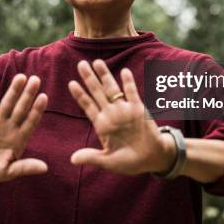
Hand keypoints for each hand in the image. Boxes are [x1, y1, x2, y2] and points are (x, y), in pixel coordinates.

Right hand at [0, 74, 47, 183]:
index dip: (37, 110)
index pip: (31, 121)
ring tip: (21, 76)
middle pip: (22, 108)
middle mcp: (11, 127)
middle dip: (28, 94)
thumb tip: (45, 168)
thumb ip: (25, 167)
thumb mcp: (8, 172)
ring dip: (14, 90)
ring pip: (8, 103)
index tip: (44, 97)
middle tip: (36, 79)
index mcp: (19, 138)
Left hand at [68, 60, 175, 175]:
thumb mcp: (108, 161)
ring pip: (112, 90)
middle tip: (81, 64)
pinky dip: (128, 83)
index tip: (71, 83)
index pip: (88, 106)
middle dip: (89, 78)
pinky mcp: (139, 109)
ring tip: (97, 62)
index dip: (80, 95)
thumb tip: (72, 160)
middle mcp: (112, 114)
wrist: (152, 158)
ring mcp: (125, 110)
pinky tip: (124, 71)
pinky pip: (132, 93)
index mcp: (102, 125)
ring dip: (105, 76)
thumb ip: (92, 157)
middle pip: (97, 92)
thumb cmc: (129, 161)